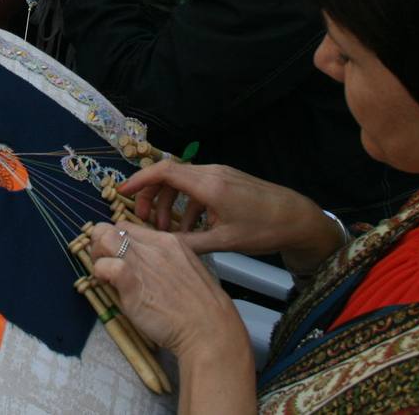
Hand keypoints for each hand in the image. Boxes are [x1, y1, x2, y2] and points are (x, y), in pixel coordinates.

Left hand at [89, 222, 256, 399]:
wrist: (208, 328)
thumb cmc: (200, 308)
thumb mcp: (186, 271)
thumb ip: (165, 262)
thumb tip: (142, 266)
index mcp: (169, 240)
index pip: (128, 227)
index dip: (116, 241)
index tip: (116, 258)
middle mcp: (154, 245)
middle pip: (111, 228)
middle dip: (101, 244)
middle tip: (105, 265)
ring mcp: (142, 260)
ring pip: (102, 239)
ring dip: (97, 256)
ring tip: (103, 275)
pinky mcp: (131, 281)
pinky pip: (104, 265)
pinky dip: (99, 273)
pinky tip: (106, 285)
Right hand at [120, 159, 346, 273]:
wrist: (298, 218)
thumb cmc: (264, 229)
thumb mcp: (224, 241)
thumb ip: (190, 242)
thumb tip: (161, 246)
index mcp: (208, 185)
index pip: (164, 172)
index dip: (139, 180)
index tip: (120, 192)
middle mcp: (211, 173)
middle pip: (169, 175)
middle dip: (150, 196)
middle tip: (143, 219)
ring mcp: (220, 174)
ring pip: (183, 183)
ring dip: (170, 204)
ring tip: (167, 231)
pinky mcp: (227, 180)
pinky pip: (197, 188)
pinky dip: (187, 205)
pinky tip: (189, 229)